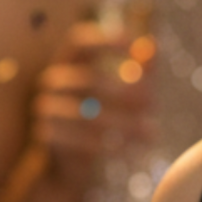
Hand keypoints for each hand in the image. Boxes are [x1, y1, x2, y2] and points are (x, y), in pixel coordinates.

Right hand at [29, 21, 156, 190]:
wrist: (69, 160)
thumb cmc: (100, 115)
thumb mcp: (120, 90)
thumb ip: (137, 69)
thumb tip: (155, 48)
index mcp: (68, 62)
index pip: (80, 42)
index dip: (105, 41)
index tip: (134, 44)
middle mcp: (53, 81)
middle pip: (90, 81)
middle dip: (126, 92)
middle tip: (154, 103)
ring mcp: (46, 109)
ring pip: (90, 116)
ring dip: (126, 125)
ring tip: (152, 133)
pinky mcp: (47, 136)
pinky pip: (83, 141)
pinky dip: (112, 147)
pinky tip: (134, 151)